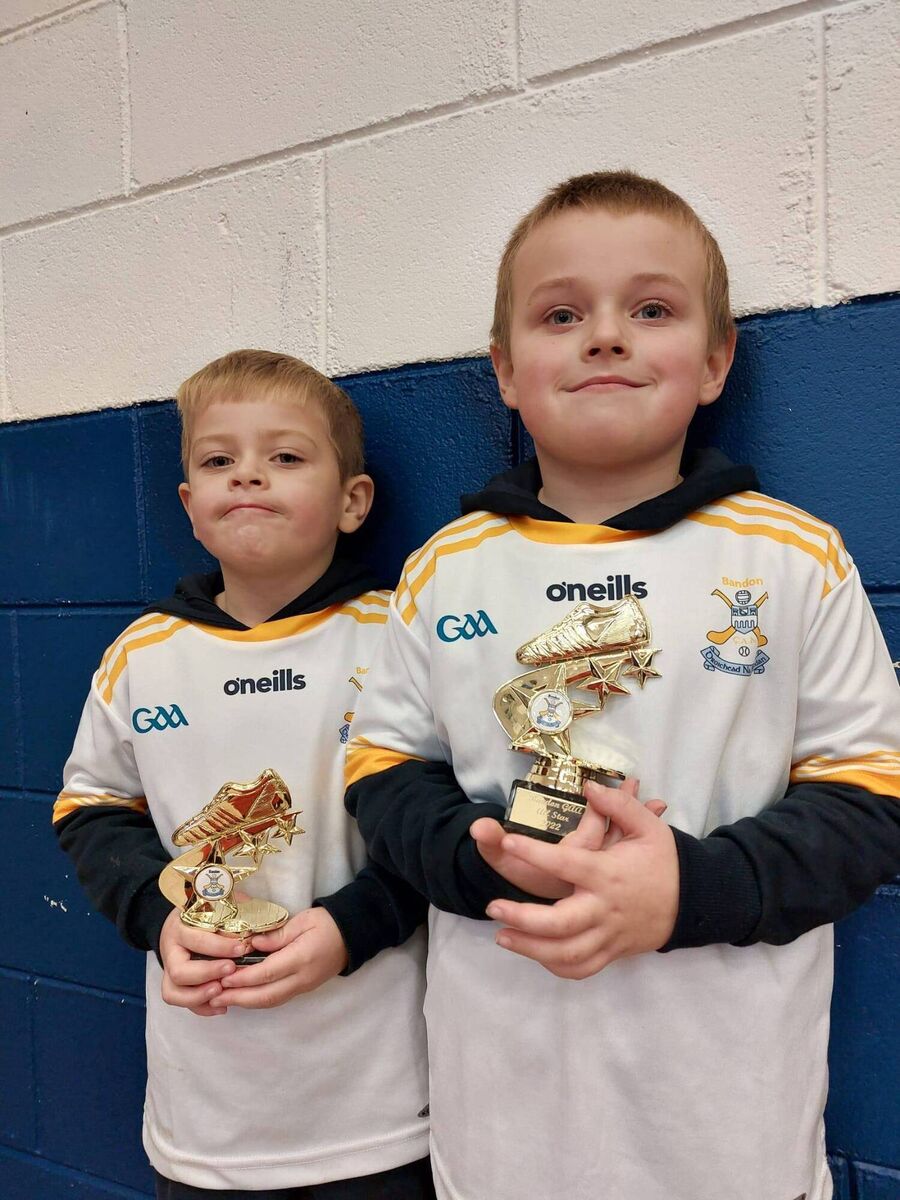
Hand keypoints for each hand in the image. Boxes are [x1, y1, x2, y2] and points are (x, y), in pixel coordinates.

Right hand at [159, 907, 248, 1016]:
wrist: (180, 923)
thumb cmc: (204, 913)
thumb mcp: (218, 905)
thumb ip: (235, 913)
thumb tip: (257, 929)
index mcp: (180, 928)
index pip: (196, 940)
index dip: (219, 947)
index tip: (241, 949)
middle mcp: (171, 951)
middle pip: (180, 971)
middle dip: (207, 974)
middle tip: (231, 970)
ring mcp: (169, 971)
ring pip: (173, 992)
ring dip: (199, 996)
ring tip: (222, 992)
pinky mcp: (173, 985)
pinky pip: (180, 1002)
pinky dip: (201, 1008)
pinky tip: (221, 1006)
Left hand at [211, 907, 348, 1009]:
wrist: (353, 935)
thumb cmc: (328, 923)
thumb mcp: (303, 920)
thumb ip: (277, 934)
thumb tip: (252, 944)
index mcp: (302, 958)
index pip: (267, 973)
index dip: (243, 978)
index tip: (222, 979)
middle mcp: (302, 978)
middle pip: (266, 995)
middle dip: (238, 998)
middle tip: (213, 997)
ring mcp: (304, 986)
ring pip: (270, 1001)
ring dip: (245, 1002)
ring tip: (221, 1000)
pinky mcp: (303, 988)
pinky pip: (277, 998)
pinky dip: (257, 1000)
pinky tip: (242, 997)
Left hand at [485, 780, 678, 979]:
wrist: (693, 903)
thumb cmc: (665, 862)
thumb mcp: (649, 828)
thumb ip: (619, 805)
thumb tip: (589, 787)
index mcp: (608, 874)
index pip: (566, 864)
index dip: (535, 854)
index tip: (508, 842)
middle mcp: (604, 909)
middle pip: (560, 924)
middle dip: (523, 919)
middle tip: (494, 907)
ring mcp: (608, 935)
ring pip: (566, 954)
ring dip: (530, 949)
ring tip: (502, 936)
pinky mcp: (612, 953)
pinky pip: (581, 968)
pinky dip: (555, 966)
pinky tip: (534, 953)